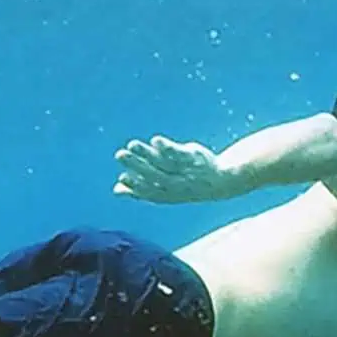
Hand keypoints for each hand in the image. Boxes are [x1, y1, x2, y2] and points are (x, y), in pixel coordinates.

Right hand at [115, 135, 236, 203]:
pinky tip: (154, 141)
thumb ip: (140, 189)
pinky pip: (180, 153)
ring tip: (132, 144)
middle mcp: (178, 184)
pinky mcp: (194, 157)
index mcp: (168, 195)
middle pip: (154, 175)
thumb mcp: (164, 191)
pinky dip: (167, 148)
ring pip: (164, 163)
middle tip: (120, 155)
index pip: (150, 192)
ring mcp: (186, 171)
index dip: (136, 187)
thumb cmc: (185, 185)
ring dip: (147, 154)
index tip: (122, 178)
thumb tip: (116, 189)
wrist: (220, 181)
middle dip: (137, 166)